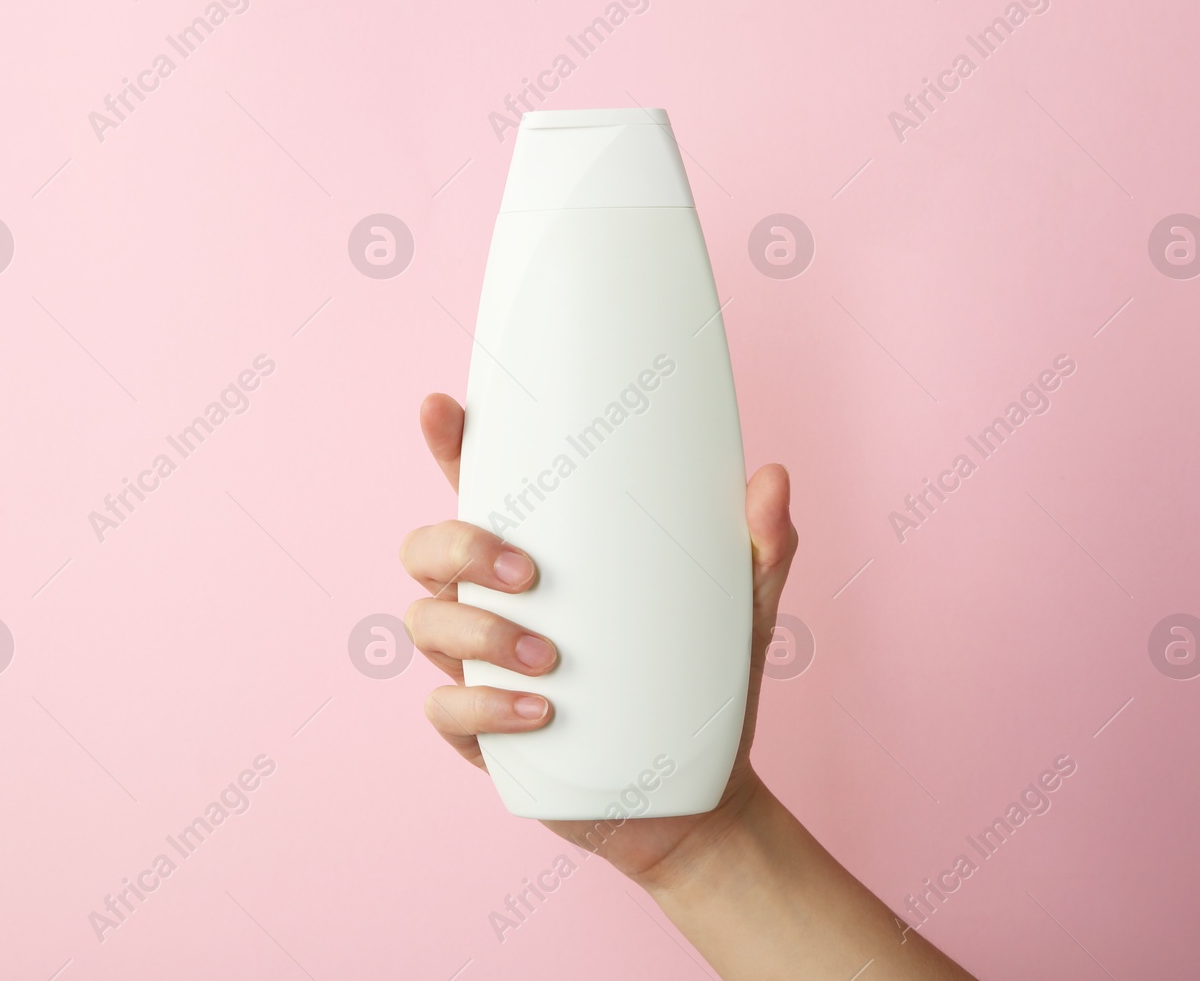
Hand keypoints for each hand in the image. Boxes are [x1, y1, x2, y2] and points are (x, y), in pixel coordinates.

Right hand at [398, 392, 796, 881]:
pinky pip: (446, 712)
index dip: (450, 445)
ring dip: (475, 633)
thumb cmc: (702, 682)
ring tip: (548, 657)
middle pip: (426, 549)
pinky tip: (542, 712)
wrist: (694, 791)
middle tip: (527, 573)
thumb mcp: (741, 610)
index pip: (477, 486)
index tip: (443, 408)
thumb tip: (774, 479)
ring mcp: (477, 668)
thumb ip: (760, 546)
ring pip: (426, 624)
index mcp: (539, 554)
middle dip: (458, 548)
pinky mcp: (481, 733)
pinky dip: (485, 709)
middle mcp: (493, 602)